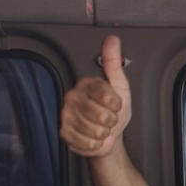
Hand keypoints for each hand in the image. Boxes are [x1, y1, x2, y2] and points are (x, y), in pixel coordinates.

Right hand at [59, 35, 131, 156]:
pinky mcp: (64, 132)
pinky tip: (92, 136)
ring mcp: (67, 114)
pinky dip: (94, 144)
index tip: (115, 104)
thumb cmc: (114, 112)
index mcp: (86, 84)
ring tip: (100, 126)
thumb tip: (112, 41)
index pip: (106, 96)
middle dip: (110, 121)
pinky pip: (86, 142)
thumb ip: (115, 64)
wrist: (108, 135)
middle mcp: (73, 97)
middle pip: (100, 116)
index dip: (116, 105)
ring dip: (103, 133)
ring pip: (94, 130)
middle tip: (107, 117)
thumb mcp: (120, 86)